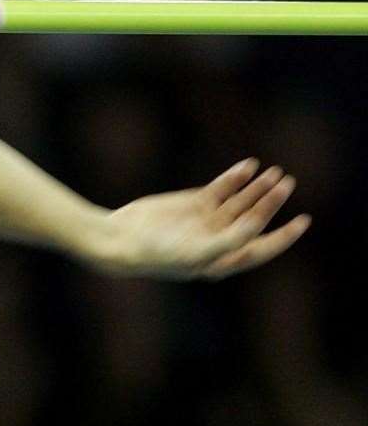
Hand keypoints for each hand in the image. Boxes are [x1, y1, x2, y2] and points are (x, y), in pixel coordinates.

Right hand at [92, 159, 311, 279]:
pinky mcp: (194, 203)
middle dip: (272, 202)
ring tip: (275, 172)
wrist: (121, 239)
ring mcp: (208, 220)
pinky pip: (222, 188)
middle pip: (256, 218)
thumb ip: (229, 241)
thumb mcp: (196, 253)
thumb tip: (257, 224)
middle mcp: (220, 239)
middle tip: (286, 183)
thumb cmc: (157, 255)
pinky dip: (236, 177)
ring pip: (242, 201)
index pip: (263, 248)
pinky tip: (249, 167)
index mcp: (224, 259)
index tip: (303, 220)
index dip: (285, 235)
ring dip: (258, 187)